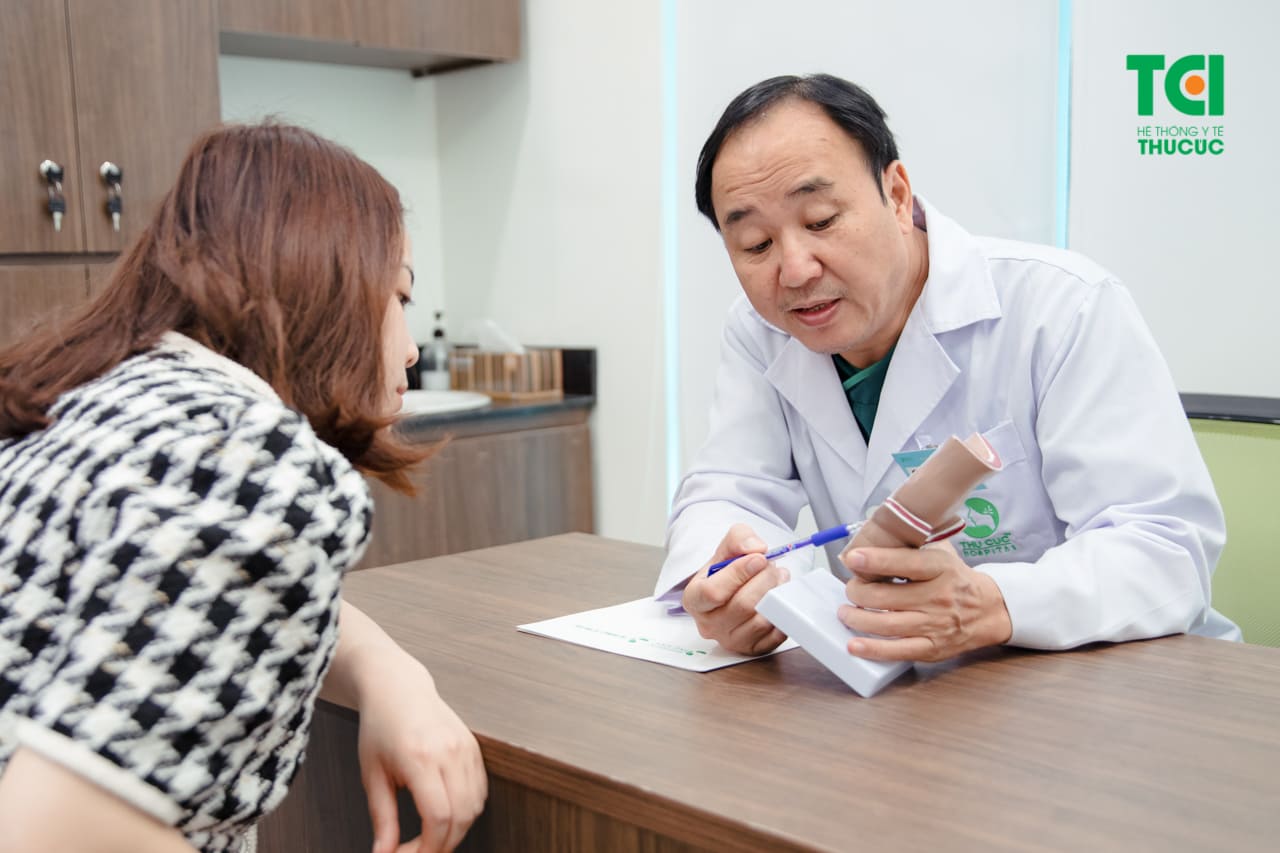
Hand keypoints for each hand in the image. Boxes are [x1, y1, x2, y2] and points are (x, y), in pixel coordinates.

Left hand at [357, 652, 486, 852]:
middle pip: (461, 816)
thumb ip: (382, 818)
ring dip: (457, 830)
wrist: (398, 689)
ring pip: (475, 806)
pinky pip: (480, 791)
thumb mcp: (372, 774)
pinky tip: (448, 815)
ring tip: (431, 836)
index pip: (438, 816)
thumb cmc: (380, 728)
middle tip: (419, 852)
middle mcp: (449, 752)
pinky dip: (468, 811)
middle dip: (442, 845)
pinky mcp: (474, 747)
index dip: (428, 848)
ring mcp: (466, 748)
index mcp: (420, 757)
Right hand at [681, 523, 789, 654]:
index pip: (712, 592)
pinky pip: (774, 636)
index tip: (758, 558)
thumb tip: (756, 548)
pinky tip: (778, 600)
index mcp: (694, 599)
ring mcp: (730, 640)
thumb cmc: (726, 572)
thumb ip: (738, 539)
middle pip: (742, 606)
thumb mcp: (727, 547)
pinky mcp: (751, 649)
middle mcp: (709, 624)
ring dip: (776, 596)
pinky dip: (781, 615)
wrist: (733, 591)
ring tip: (778, 579)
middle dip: (764, 581)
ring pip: (760, 621)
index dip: (739, 573)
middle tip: (773, 567)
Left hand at [837, 540, 1011, 662]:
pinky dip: (873, 649)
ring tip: (846, 612)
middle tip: (851, 588)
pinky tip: (854, 644)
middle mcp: (938, 596)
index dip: (876, 560)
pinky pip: (898, 651)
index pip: (906, 563)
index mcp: (940, 568)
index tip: (853, 558)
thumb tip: (874, 533)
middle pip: (886, 597)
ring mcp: (935, 624)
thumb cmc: (956, 578)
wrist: (989, 609)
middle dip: (858, 592)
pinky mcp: (932, 647)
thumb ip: (912, 543)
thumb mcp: (941, 552)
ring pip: (887, 624)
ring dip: (857, 618)